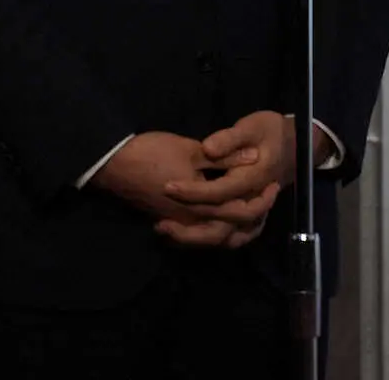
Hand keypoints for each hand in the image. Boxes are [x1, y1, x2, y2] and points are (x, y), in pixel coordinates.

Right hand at [89, 131, 257, 242]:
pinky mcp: (170, 220)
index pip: (240, 211)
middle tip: (265, 202)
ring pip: (213, 238)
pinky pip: (198, 234)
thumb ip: (223, 156)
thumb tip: (253, 157)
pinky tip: (218, 219)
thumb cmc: (153, 154)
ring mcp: (180, 224)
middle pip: (229, 231)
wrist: (115, 165)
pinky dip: (212, 231)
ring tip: (247, 215)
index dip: (260, 200)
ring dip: (232, 230)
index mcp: (202, 205)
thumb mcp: (191, 149)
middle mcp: (193, 221)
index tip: (272, 186)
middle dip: (250, 218)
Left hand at [154, 111, 298, 249]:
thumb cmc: (270, 131)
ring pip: (226, 238)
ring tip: (167, 232)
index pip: (218, 193)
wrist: (296, 145)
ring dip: (197, 239)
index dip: (192, 192)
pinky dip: (210, 240)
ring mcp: (253, 214)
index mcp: (252, 180)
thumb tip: (207, 148)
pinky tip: (186, 234)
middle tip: (160, 223)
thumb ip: (229, 139)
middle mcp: (253, 202)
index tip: (167, 188)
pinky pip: (231, 238)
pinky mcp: (250, 218)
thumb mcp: (251, 126)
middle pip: (221, 224)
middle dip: (189, 226)